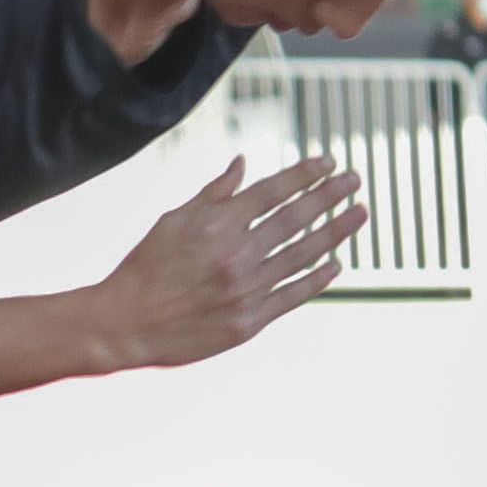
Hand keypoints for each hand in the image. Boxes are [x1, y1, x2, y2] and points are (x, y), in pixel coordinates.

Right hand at [91, 157, 368, 370]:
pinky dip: (318, 278)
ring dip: (336, 232)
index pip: (273, 191)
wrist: (126, 323)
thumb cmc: (146, 266)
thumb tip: (243, 163)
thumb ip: (214, 193)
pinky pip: (294, 295)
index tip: (330, 163)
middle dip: (330, 196)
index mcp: (217, 224)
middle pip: (296, 218)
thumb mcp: (174, 220)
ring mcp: (247, 289)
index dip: (305, 175)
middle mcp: (237, 253)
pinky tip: (337, 263)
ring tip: (360, 214)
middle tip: (356, 180)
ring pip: (304, 254)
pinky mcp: (251, 320)